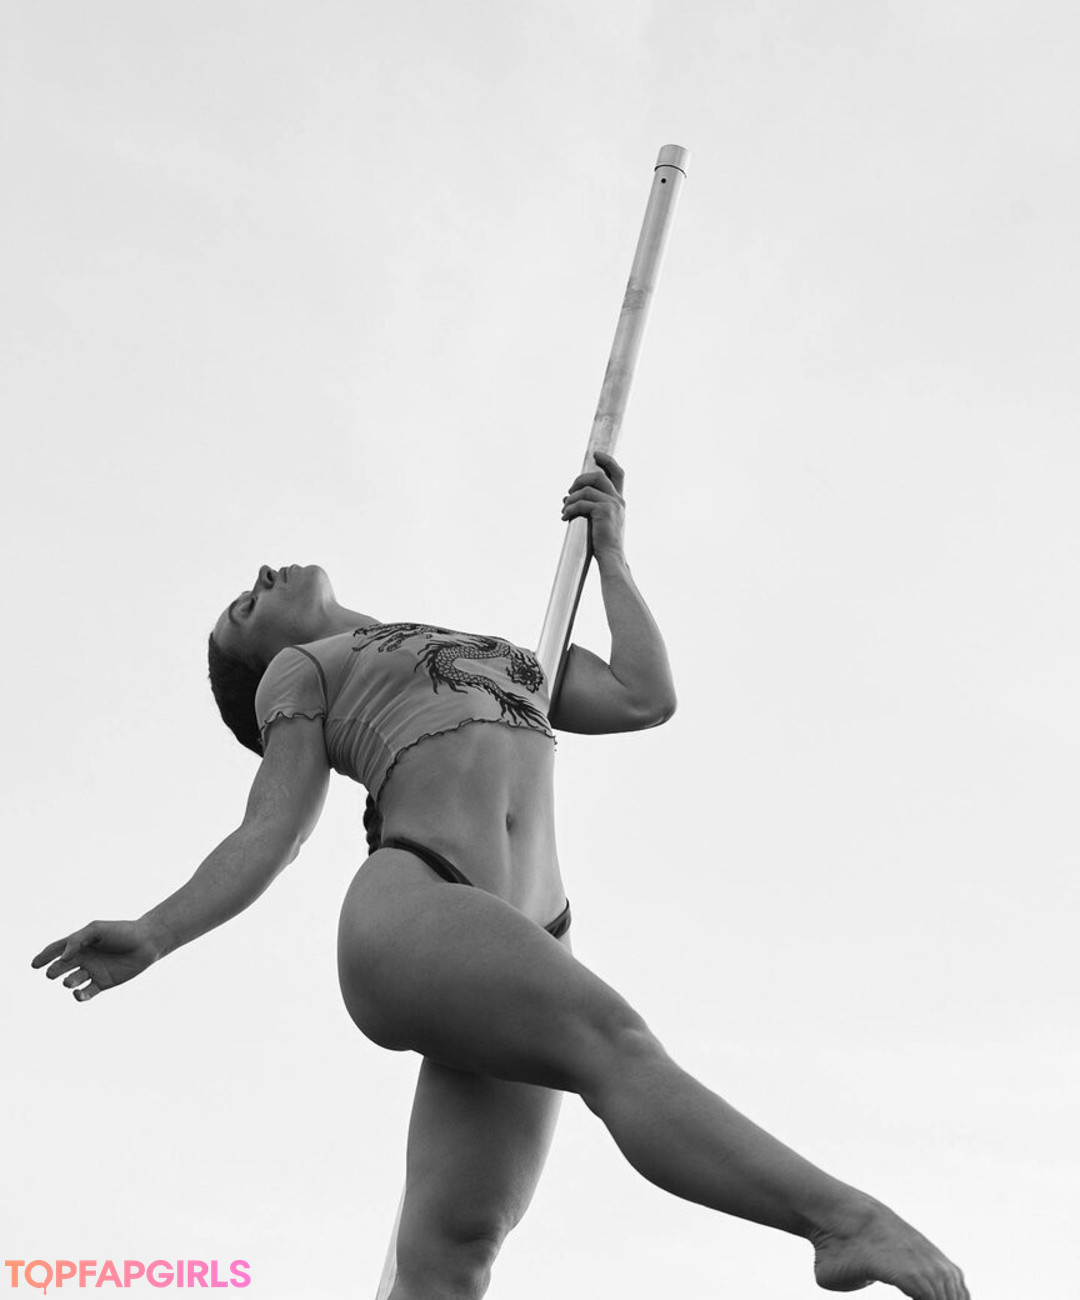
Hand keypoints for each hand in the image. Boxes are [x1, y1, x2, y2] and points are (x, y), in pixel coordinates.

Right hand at [32, 920, 160, 1001]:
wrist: (146, 941)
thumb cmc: (121, 932)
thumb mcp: (96, 930)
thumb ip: (77, 940)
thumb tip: (63, 956)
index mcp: (79, 943)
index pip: (56, 950)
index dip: (44, 957)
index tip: (34, 964)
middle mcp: (83, 958)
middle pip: (61, 967)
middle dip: (54, 971)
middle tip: (53, 973)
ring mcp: (92, 971)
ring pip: (72, 980)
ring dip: (68, 982)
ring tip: (69, 981)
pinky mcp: (103, 983)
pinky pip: (86, 992)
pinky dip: (80, 996)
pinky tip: (78, 994)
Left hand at [561, 450, 626, 559]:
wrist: (611, 557)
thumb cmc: (602, 542)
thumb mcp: (596, 519)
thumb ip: (586, 505)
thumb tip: (566, 497)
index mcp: (619, 500)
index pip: (618, 473)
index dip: (607, 461)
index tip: (595, 454)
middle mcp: (618, 500)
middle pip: (598, 476)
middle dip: (579, 480)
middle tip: (568, 492)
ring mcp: (612, 505)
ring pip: (586, 490)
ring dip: (571, 499)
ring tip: (564, 510)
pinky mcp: (604, 511)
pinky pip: (581, 503)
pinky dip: (569, 509)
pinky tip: (565, 517)